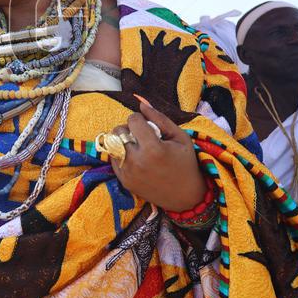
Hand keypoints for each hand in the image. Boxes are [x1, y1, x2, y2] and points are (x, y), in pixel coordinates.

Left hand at [109, 96, 207, 211]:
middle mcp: (137, 161)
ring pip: (112, 144)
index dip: (140, 119)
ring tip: (137, 145)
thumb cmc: (185, 162)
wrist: (185, 196)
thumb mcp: (179, 137)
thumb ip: (159, 118)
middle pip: (118, 131)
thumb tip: (140, 101)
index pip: (133, 120)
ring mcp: (128, 173)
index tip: (148, 125)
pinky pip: (112, 158)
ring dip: (122, 140)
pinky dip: (120, 153)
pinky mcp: (123, 181)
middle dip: (128, 128)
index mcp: (153, 149)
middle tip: (141, 135)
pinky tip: (135, 157)